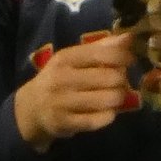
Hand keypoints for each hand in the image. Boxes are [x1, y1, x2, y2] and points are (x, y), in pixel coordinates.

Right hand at [13, 33, 135, 152]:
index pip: (104, 53)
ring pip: (108, 99)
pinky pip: (100, 120)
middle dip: (122, 80)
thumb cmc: (59, 78)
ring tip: (114, 97)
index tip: (129, 61)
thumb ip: (101, 47)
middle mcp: (62, 78)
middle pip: (111, 77)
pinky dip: (109, 116)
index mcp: (66, 58)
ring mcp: (62, 102)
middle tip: (120, 82)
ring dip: (118, 98)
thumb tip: (129, 37)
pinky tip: (106, 112)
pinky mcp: (65, 123)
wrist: (31, 108)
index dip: (124, 57)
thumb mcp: (73, 59)